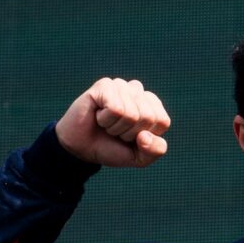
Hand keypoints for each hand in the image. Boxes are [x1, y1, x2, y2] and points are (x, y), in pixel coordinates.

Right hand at [55, 78, 170, 167]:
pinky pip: (115, 109)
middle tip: (116, 131)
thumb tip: (145, 135)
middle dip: (129, 133)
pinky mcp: (105, 85)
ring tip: (106, 124)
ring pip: (131, 114)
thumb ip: (155, 150)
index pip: (162, 121)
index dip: (146, 137)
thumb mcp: (139, 157)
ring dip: (115, 127)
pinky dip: (105, 120)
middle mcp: (138, 91)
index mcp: (152, 105)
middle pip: (148, 117)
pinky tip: (97, 116)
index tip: (131, 137)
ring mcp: (121, 86)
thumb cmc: (111, 147)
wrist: (81, 149)